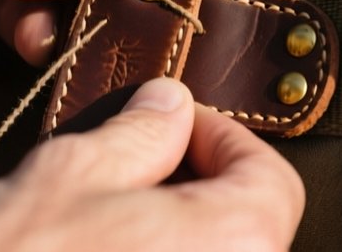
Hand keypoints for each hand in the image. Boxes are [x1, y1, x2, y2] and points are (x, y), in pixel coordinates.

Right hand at [0, 79, 304, 251]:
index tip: (174, 126)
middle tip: (130, 165)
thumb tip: (169, 104)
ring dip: (166, 230)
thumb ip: (136, 132)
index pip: (271, 178)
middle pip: (243, 225)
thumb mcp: (69, 173)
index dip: (223, 138)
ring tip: (102, 218)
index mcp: (234, 242)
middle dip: (190, 185)